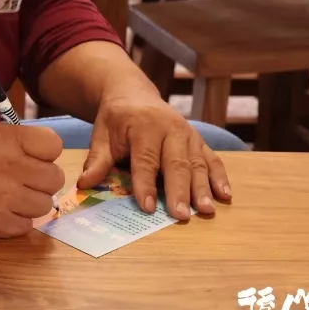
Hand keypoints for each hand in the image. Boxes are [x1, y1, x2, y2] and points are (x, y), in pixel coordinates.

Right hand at [0, 122, 65, 238]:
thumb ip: (17, 139)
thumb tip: (43, 153)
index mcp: (9, 142)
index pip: (53, 145)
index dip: (45, 151)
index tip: (33, 155)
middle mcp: (13, 169)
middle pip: (54, 178)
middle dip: (43, 178)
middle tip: (27, 179)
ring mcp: (7, 200)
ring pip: (44, 205)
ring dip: (32, 201)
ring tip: (15, 196)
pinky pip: (27, 226)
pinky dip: (18, 220)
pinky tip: (4, 211)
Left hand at [76, 92, 231, 220]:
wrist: (133, 94)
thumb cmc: (116, 119)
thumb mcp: (101, 134)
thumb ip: (97, 160)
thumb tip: (84, 184)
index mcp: (143, 126)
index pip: (145, 159)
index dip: (145, 184)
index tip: (147, 207)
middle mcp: (170, 128)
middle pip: (176, 163)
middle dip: (178, 191)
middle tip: (180, 216)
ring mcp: (188, 134)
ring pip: (197, 163)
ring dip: (202, 188)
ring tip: (205, 211)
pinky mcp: (199, 140)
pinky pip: (212, 159)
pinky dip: (220, 177)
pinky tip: (225, 195)